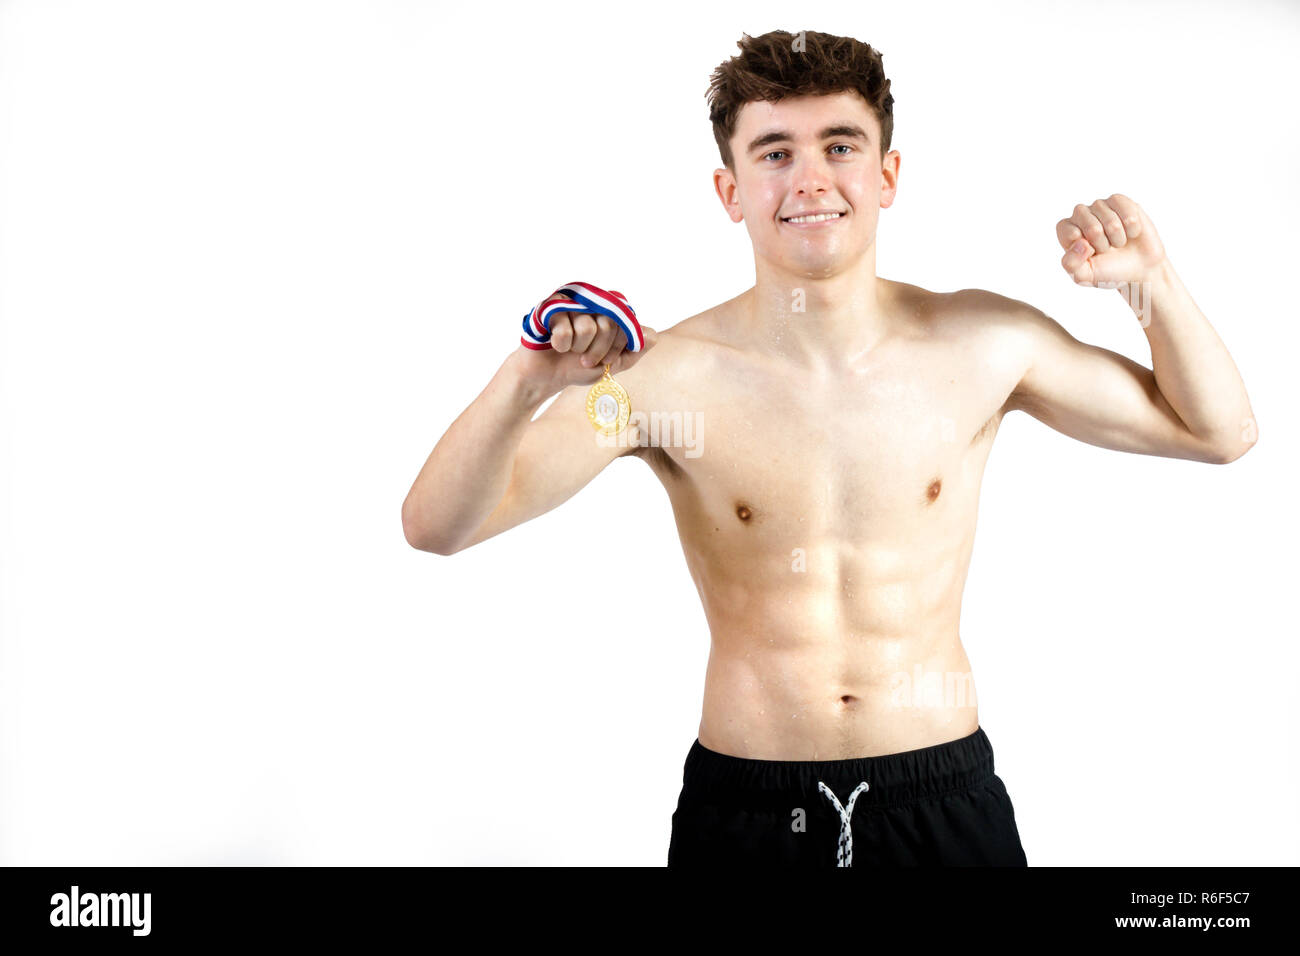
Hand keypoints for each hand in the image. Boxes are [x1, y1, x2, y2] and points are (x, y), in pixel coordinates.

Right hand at [516, 311, 658, 394]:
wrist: (547, 376)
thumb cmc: (578, 366)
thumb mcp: (613, 364)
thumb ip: (634, 351)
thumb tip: (653, 335)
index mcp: (610, 312)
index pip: (628, 325)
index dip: (617, 349)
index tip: (607, 360)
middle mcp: (594, 302)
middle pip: (609, 325)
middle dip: (598, 350)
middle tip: (584, 357)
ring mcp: (573, 301)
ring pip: (587, 327)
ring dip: (577, 348)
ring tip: (569, 349)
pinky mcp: (551, 305)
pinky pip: (565, 328)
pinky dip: (561, 344)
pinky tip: (554, 344)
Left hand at [1058, 194, 1165, 287]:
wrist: (1138, 268)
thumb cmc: (1107, 271)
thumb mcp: (1085, 276)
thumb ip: (1071, 264)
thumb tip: (1080, 243)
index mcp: (1066, 230)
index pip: (1069, 232)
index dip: (1084, 247)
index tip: (1091, 254)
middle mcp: (1080, 214)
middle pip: (1089, 225)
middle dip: (1102, 243)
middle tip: (1106, 249)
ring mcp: (1100, 206)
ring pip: (1110, 219)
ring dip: (1118, 237)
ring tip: (1118, 243)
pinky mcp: (1120, 201)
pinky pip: (1127, 212)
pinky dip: (1132, 228)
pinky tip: (1131, 232)